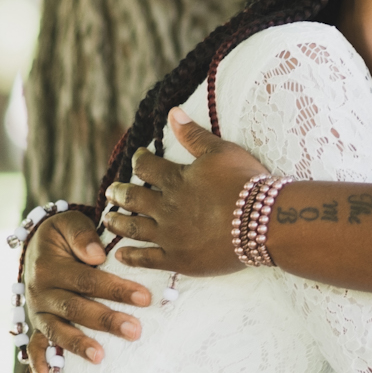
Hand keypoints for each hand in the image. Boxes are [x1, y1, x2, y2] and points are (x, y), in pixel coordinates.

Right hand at [24, 208, 148, 372]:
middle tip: (134, 330)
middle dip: (106, 320)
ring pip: (58, 330)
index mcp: (51, 266)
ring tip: (100, 357)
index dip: (115, 288)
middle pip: (76, 308)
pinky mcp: (37, 326)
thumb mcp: (68, 223)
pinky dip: (41, 366)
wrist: (36, 246)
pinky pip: (36, 348)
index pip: (87, 279)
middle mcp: (41, 291)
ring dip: (79, 345)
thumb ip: (82, 235)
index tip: (145, 298)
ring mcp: (38, 312)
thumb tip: (97, 255)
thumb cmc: (62, 236)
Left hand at [100, 106, 265, 276]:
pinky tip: (121, 255)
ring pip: (134, 228)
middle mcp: (166, 207)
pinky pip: (147, 259)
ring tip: (108, 219)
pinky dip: (132, 257)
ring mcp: (170, 236)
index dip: (140, 160)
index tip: (138, 157)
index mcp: (175, 180)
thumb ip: (194, 135)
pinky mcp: (178, 259)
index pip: (146, 166)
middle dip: (120, 193)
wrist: (263, 222)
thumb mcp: (221, 152)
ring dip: (118, 222)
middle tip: (111, 192)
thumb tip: (172, 113)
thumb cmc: (245, 183)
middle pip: (133, 198)